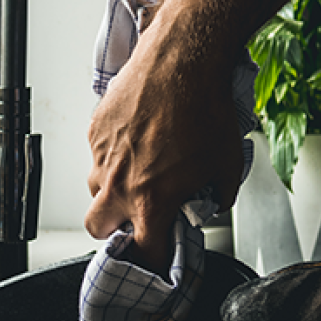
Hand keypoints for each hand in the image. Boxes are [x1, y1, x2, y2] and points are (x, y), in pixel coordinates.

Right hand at [84, 15, 244, 275]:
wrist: (183, 60)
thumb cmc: (205, 109)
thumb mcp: (226, 164)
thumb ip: (218, 195)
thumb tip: (214, 200)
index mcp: (151, 200)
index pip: (143, 251)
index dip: (152, 260)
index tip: (158, 258)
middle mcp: (118, 183)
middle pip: (97, 228)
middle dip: (114, 229)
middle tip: (137, 216)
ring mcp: (101, 155)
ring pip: (93, 189)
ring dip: (110, 191)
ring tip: (138, 171)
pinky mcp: (95, 129)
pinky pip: (96, 154)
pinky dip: (112, 155)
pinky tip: (137, 138)